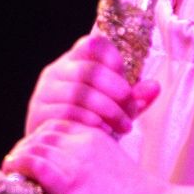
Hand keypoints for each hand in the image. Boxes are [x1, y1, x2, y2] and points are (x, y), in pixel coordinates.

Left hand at [2, 118, 164, 193]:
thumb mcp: (116, 163)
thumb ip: (96, 158)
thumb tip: (79, 171)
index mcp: (96, 135)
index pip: (57, 126)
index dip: (42, 138)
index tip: (36, 153)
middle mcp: (83, 142)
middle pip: (43, 134)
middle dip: (28, 146)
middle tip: (20, 162)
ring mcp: (74, 161)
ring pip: (34, 146)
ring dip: (20, 156)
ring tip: (14, 168)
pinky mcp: (67, 182)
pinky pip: (33, 164)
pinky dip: (19, 165)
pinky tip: (14, 172)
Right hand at [25, 27, 157, 138]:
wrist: (55, 149)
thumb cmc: (87, 122)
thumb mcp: (113, 106)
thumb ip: (132, 98)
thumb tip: (154, 87)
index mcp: (75, 61)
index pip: (95, 44)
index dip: (115, 61)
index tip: (127, 84)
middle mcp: (57, 71)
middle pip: (91, 71)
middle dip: (118, 93)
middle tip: (132, 111)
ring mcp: (45, 92)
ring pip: (81, 94)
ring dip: (109, 111)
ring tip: (124, 126)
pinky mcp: (39, 114)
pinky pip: (69, 114)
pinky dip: (92, 123)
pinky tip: (105, 132)